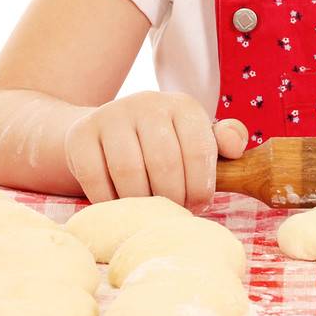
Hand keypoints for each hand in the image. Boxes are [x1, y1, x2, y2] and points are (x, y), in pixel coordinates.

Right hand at [64, 90, 247, 209]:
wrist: (107, 131)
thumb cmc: (163, 143)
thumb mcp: (195, 138)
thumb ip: (223, 142)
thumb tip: (235, 147)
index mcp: (182, 105)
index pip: (199, 149)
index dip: (201, 186)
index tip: (198, 204)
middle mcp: (146, 103)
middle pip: (164, 162)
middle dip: (172, 198)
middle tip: (172, 212)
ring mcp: (111, 116)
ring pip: (129, 172)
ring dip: (141, 202)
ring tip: (148, 212)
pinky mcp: (81, 135)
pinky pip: (95, 178)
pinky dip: (109, 201)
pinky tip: (120, 205)